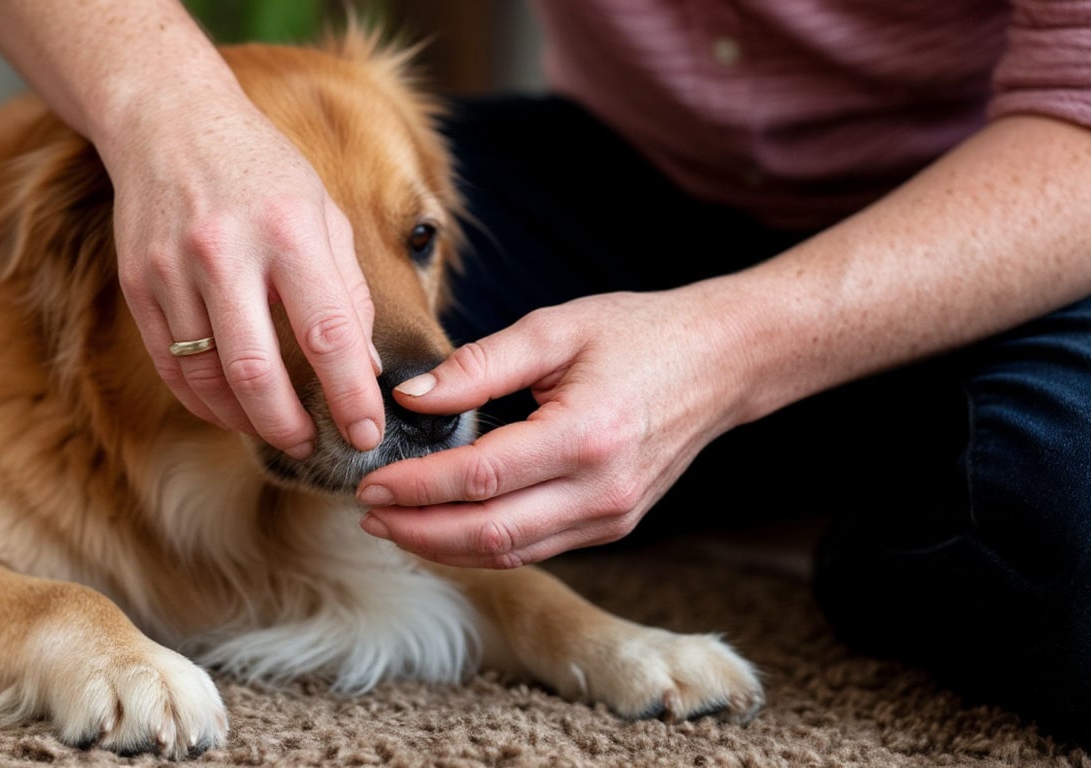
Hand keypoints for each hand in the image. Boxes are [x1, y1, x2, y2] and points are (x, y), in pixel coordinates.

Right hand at [106, 95, 384, 457]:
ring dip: (245, 420)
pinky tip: (229, 411)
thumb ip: (348, 290)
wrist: (168, 121)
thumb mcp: (324, 213)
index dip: (351, 394)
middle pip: (256, 370)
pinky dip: (201, 401)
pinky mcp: (136, 284)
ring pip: (206, 377)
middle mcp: (226, 251)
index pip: (328, 333)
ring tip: (276, 432)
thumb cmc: (263, 171)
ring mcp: (173, 270)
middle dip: (289, 426)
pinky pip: (169, 365)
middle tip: (313, 448)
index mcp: (289, 231)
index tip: (369, 432)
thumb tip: (368, 366)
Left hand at [355, 285, 757, 567]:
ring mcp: (612, 517)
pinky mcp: (614, 525)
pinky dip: (483, 544)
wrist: (723, 362)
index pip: (481, 478)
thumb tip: (408, 397)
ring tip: (394, 524)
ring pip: (510, 553)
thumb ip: (479, 365)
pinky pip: (536, 547)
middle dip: (417, 530)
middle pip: (489, 534)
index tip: (369, 481)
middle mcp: (601, 490)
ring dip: (444, 546)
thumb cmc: (639, 333)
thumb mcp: (557, 328)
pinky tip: (446, 524)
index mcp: (586, 436)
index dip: (417, 487)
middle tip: (366, 512)